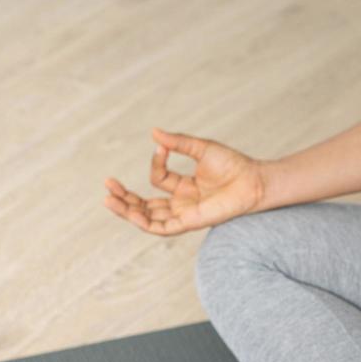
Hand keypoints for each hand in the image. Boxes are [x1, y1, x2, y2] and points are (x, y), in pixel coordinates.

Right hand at [102, 128, 266, 235]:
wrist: (254, 181)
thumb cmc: (234, 165)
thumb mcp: (201, 148)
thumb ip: (178, 143)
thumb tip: (154, 132)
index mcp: (184, 186)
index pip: (158, 178)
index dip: (156, 161)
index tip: (162, 146)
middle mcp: (182, 203)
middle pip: (145, 204)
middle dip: (125, 196)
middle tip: (106, 185)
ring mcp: (184, 214)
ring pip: (149, 218)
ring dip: (128, 210)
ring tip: (108, 199)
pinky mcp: (190, 223)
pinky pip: (163, 228)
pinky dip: (145, 222)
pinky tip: (131, 212)